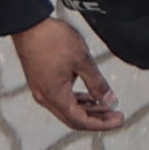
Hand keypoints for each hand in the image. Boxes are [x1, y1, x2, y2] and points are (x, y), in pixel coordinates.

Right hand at [8, 16, 129, 134]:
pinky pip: (61, 99)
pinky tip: (91, 96)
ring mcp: (41, 90)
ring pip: (67, 109)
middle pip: (73, 119)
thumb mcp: (82, 61)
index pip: (80, 121)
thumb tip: (109, 100)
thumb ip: (96, 83)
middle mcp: (45, 98)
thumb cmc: (55, 41)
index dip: (101, 124)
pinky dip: (77, 100)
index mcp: (55, 96)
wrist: (29, 26)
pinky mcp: (40, 82)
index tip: (119, 120)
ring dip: (88, 110)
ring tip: (108, 105)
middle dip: (97, 119)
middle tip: (117, 115)